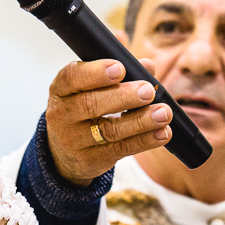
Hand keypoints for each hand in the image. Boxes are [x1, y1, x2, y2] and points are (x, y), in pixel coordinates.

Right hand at [46, 58, 172, 185]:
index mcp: (61, 89)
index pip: (72, 77)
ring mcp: (74, 140)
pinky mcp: (90, 160)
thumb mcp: (92, 88)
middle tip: (148, 91)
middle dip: (122, 96)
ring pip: (109, 130)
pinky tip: (162, 133)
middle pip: (91, 105)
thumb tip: (146, 64)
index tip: (120, 68)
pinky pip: (121, 149)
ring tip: (163, 113)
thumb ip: (119, 72)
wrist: (65, 153)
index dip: (95, 72)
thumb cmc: (85, 109)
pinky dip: (144, 140)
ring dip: (140, 121)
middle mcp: (62, 114)